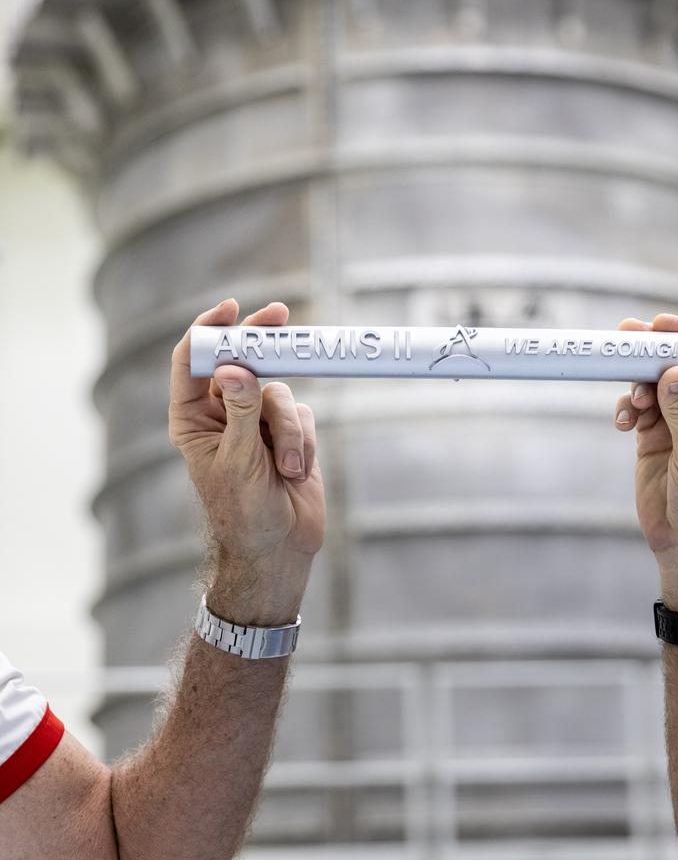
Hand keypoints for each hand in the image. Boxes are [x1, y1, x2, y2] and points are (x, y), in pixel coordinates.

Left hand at [169, 299, 325, 620]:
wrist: (278, 550)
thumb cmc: (245, 513)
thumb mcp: (240, 462)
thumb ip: (241, 412)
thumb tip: (236, 370)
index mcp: (192, 419)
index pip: (193, 363)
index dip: (208, 331)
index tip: (230, 309)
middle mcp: (223, 414)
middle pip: (241, 360)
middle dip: (260, 341)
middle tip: (279, 315)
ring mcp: (257, 422)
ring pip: (278, 391)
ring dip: (288, 430)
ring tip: (288, 469)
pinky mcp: (289, 433)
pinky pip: (301, 414)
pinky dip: (303, 442)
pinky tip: (297, 473)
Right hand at [613, 313, 677, 611]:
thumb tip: (672, 369)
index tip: (660, 323)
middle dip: (653, 349)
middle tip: (626, 335)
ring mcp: (677, 423)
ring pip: (653, 384)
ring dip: (636, 383)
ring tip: (631, 403)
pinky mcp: (652, 438)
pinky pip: (636, 410)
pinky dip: (625, 410)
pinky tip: (622, 424)